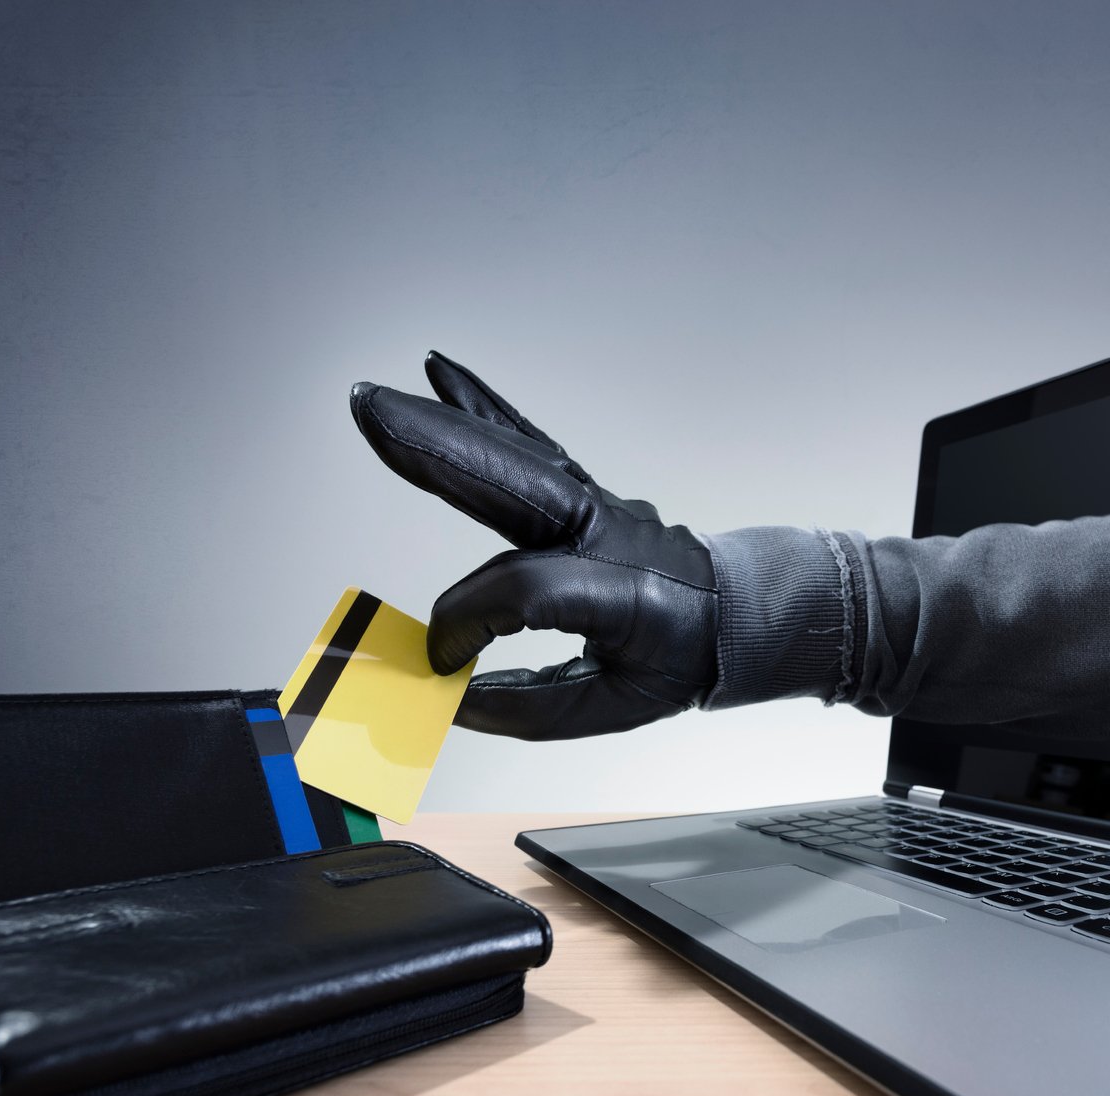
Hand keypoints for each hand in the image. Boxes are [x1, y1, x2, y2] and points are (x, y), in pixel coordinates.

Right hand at [348, 352, 718, 739]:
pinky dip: (485, 409)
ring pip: (518, 455)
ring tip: (382, 401)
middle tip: (372, 414)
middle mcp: (610, 533)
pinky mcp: (584, 492)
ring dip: (448, 422)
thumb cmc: (677, 660)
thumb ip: (526, 706)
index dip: (468, 623)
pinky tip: (442, 374)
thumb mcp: (614, 707)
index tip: (441, 663)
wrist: (736, 614)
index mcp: (625, 593)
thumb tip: (448, 695)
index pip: (526, 590)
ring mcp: (597, 503)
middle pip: (519, 483)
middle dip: (439, 448)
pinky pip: (530, 445)